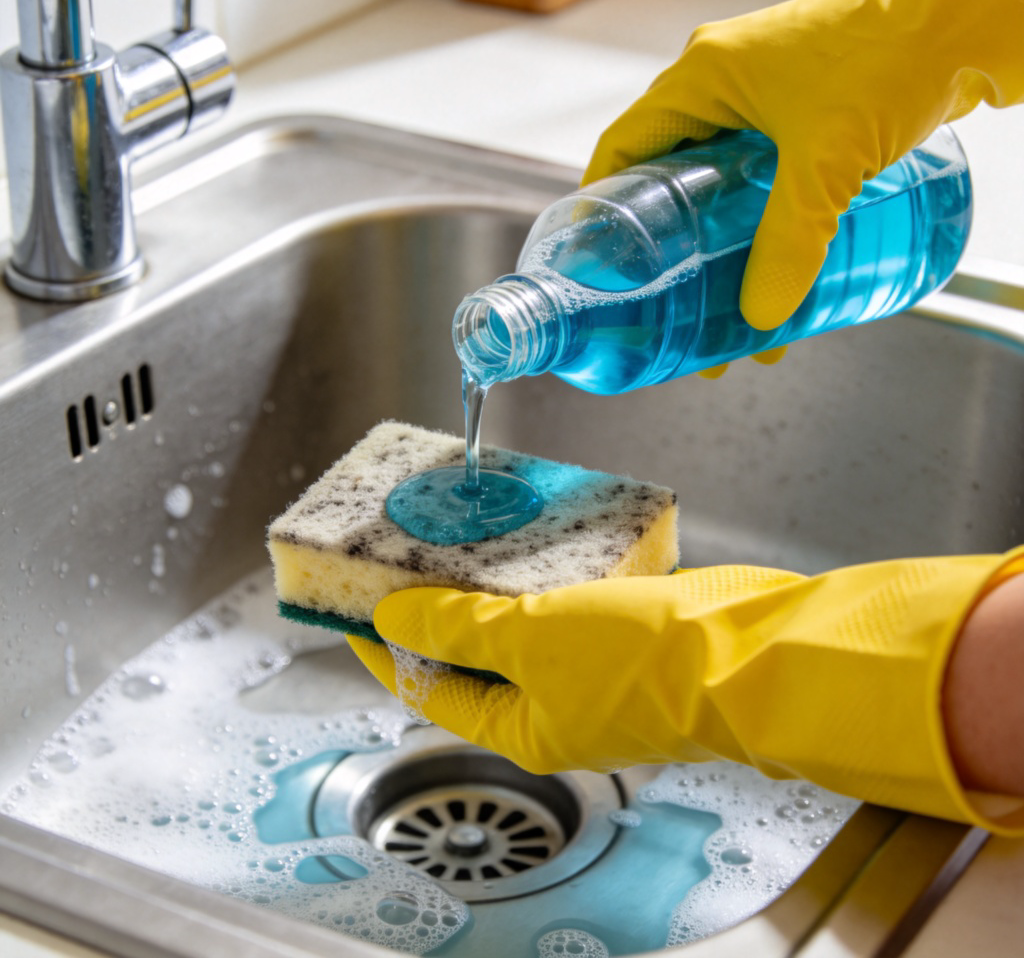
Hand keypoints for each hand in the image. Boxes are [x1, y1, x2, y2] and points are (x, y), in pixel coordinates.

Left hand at [348, 551, 1022, 831]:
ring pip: (517, 621)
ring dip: (485, 583)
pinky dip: (535, 570)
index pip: (429, 689)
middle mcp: (552, 702)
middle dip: (435, 608)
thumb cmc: (641, 662)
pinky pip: (560, 597)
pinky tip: (519, 531)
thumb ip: (458, 625)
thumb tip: (392, 613)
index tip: (349, 609)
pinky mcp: (620, 623)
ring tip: (450, 535)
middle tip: (400, 556)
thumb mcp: (532, 639)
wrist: (750, 650)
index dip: (385, 649)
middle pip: (471, 655)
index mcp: (522, 728)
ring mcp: (588, 663)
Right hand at [583, 0, 1023, 330]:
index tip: (598, 258)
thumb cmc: (894, 56)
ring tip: (725, 302)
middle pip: (670, 175)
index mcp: (701, 77)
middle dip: (671, 243)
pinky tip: (778, 269)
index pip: (623, 147)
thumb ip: (791, 242)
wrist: (966, 23)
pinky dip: (758, 222)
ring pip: (717, 182)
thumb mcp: (826, 162)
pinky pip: (758, 176)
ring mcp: (762, 95)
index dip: (603, 206)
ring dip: (718, 241)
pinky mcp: (800, 110)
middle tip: (668, 298)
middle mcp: (722, 82)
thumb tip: (762, 312)